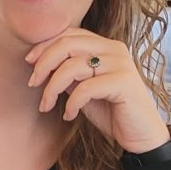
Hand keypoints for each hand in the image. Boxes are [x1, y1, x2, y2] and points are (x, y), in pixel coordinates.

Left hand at [25, 29, 169, 153]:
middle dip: (44, 64)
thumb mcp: (84, 89)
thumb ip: (69, 73)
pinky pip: (86, 88)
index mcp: (105, 46)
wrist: (140, 136)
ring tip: (47, 106)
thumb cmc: (112, 111)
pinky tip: (69, 115)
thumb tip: (42, 64)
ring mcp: (120, 64)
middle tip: (32, 83)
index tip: (29, 63)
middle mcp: (114, 49)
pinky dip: (71, 103)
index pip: (70, 34)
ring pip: (73, 66)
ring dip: (52, 88)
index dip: (45, 46)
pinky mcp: (124, 82)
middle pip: (68, 44)